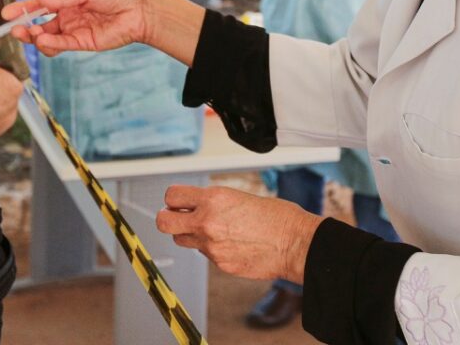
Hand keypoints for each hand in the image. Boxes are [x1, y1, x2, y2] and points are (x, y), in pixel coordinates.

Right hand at [2, 0, 152, 57]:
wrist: (139, 10)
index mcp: (67, 1)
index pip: (39, 6)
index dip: (22, 10)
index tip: (6, 14)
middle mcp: (68, 17)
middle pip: (39, 25)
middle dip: (24, 27)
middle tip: (13, 29)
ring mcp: (74, 31)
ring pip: (47, 38)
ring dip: (35, 37)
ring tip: (29, 34)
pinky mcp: (82, 43)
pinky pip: (61, 45)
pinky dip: (50, 44)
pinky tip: (43, 39)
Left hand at [155, 185, 323, 283]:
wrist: (295, 243)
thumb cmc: (275, 216)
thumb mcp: (239, 197)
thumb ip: (213, 203)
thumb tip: (196, 208)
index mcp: (213, 198)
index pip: (171, 196)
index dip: (173, 200)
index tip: (178, 202)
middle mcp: (207, 221)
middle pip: (164, 222)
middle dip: (167, 219)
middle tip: (177, 218)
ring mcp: (212, 245)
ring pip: (182, 240)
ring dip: (190, 235)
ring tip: (211, 231)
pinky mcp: (220, 264)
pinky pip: (205, 254)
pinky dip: (213, 249)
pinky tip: (232, 244)